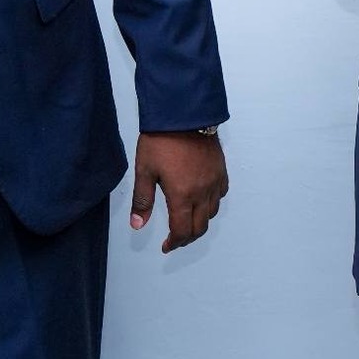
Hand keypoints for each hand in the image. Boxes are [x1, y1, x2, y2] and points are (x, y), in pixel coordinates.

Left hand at [130, 130, 227, 253]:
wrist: (183, 112)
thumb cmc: (161, 139)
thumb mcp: (144, 170)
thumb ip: (142, 200)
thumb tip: (137, 225)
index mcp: (182, 196)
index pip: (182, 231)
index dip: (174, 243)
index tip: (167, 246)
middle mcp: (202, 192)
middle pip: (200, 227)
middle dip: (187, 237)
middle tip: (176, 238)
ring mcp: (214, 181)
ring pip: (212, 212)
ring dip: (200, 221)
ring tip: (187, 219)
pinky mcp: (220, 169)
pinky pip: (221, 194)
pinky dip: (212, 202)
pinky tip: (202, 198)